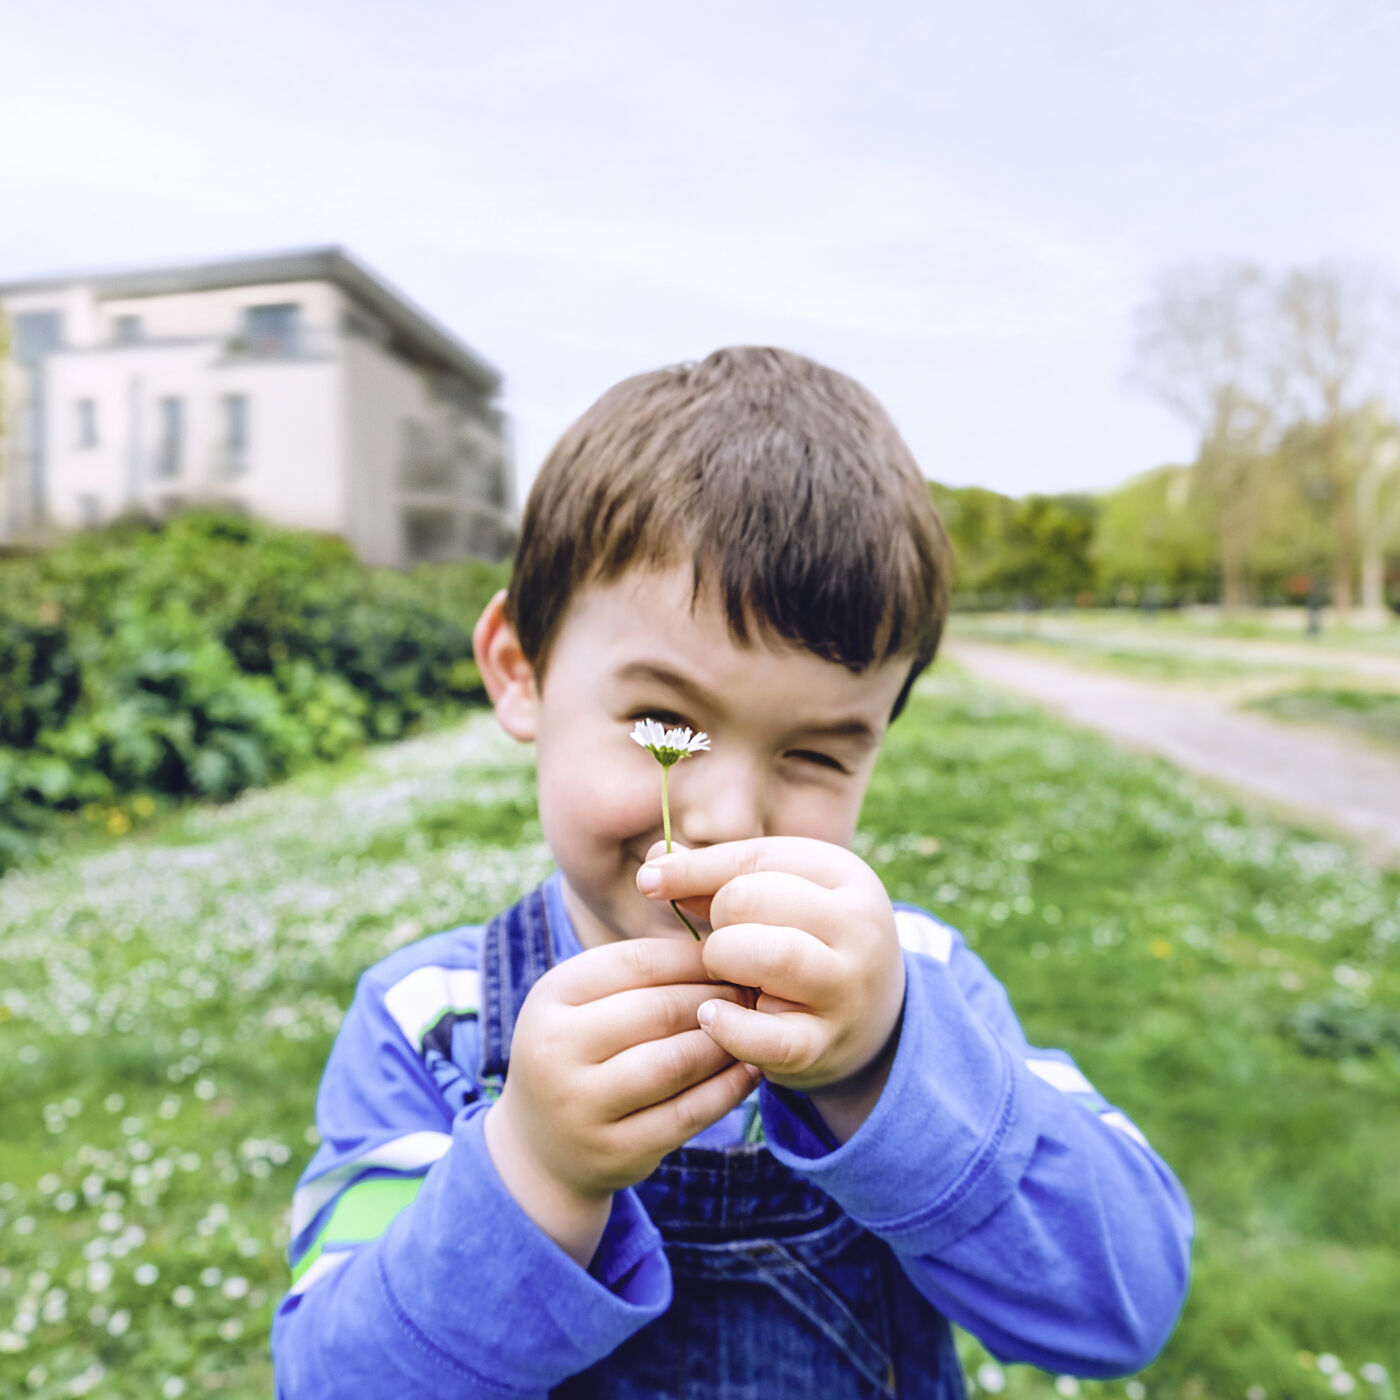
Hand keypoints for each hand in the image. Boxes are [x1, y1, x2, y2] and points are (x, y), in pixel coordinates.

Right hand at [484, 937, 758, 1264]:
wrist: (542, 1147)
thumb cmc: (581, 1052)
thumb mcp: (585, 1002)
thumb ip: (637, 973)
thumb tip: (720, 941)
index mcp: (550, 997)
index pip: (635, 962)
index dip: (692, 957)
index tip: (730, 957)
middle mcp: (555, 1051)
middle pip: (657, 1011)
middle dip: (715, 998)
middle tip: (752, 993)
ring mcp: (582, 1106)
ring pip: (675, 1063)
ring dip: (724, 1043)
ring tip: (752, 1029)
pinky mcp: (615, 1151)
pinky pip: (686, 1114)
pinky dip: (727, 1090)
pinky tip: (749, 1072)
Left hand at [637, 837, 905, 1139]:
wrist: (874, 1020)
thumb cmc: (806, 940)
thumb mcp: (779, 894)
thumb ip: (716, 875)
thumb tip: (652, 862)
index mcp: (843, 873)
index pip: (751, 859)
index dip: (692, 870)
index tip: (649, 881)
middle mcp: (857, 926)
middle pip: (752, 900)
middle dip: (718, 921)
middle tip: (721, 942)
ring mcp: (846, 988)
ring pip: (769, 955)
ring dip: (724, 961)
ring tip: (723, 974)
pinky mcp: (824, 1045)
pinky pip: (767, 1035)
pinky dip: (729, 1026)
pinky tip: (711, 1016)